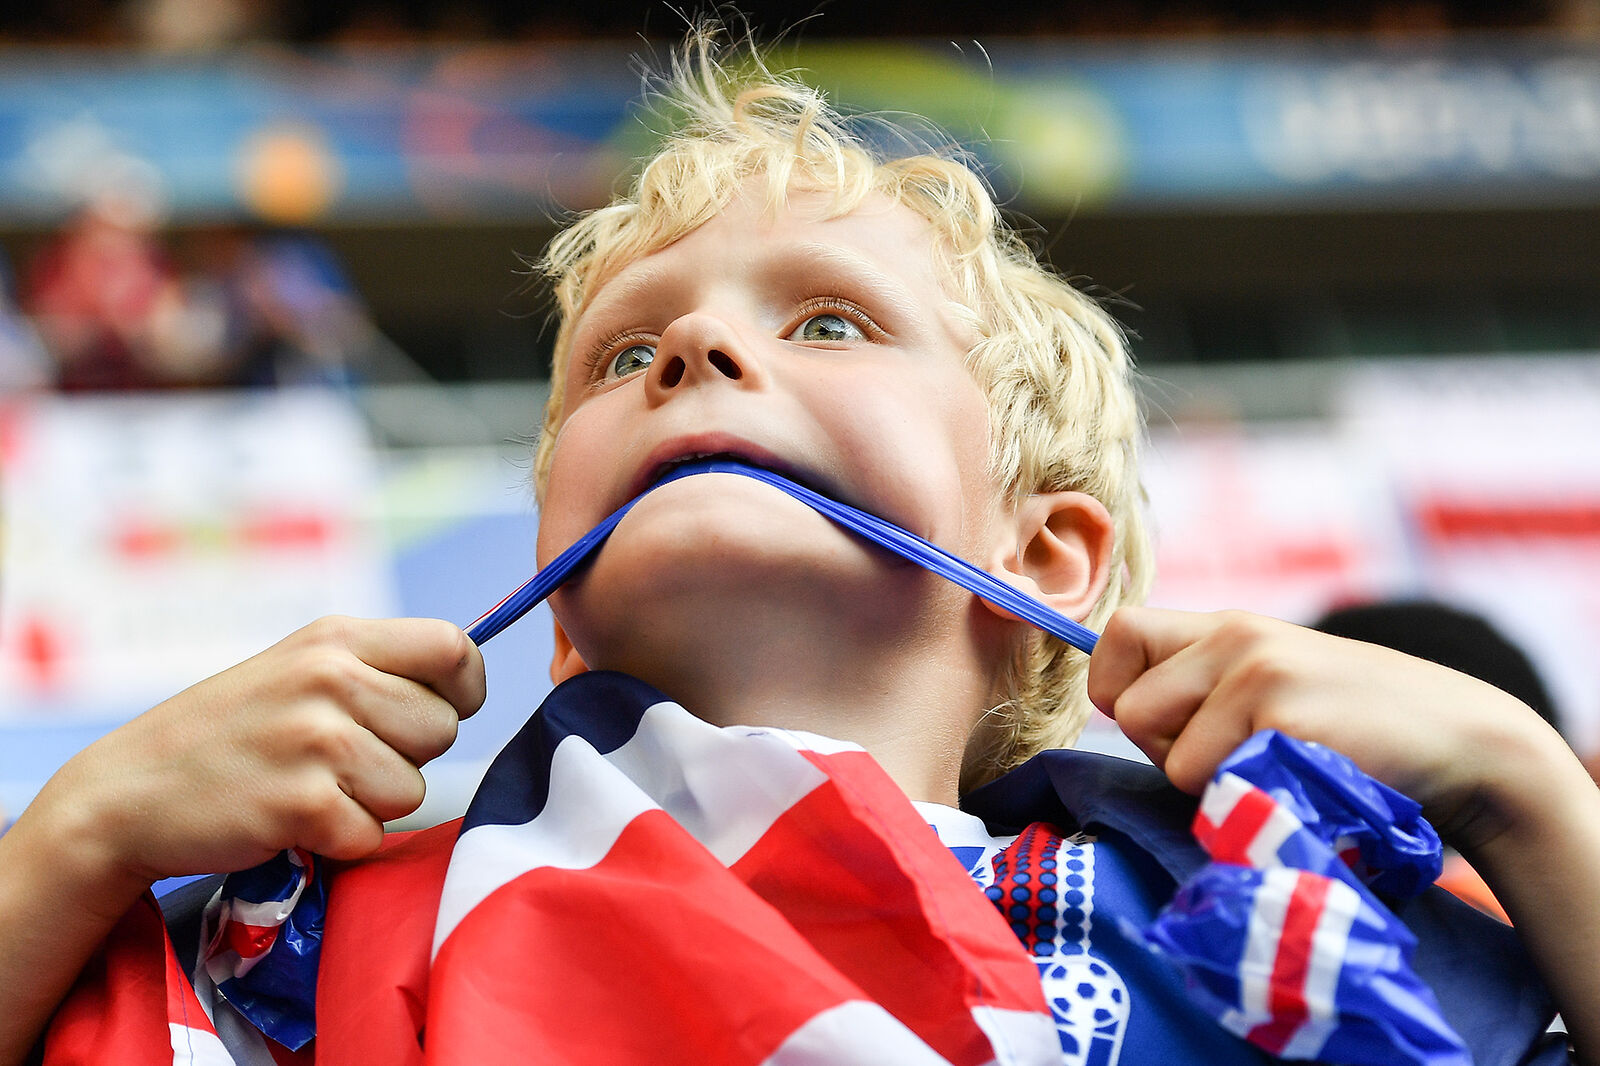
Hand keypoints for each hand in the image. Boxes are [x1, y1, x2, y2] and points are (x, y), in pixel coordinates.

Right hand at [33, 616, 484, 889]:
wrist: (129, 792)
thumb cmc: (232, 732)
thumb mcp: (300, 668)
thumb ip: (376, 668)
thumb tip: (467, 682)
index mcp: (336, 638)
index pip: (453, 647)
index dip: (463, 687)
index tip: (437, 710)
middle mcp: (330, 678)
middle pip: (442, 728)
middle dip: (408, 756)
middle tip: (342, 760)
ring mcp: (315, 740)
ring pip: (412, 789)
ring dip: (371, 803)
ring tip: (310, 786)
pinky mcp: (301, 804)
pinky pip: (371, 835)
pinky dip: (338, 840)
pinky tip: (291, 819)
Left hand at [1086, 606, 1568, 851]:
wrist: (1457, 740)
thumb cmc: (1350, 726)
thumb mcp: (1270, 681)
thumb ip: (1202, 685)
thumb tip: (1116, 713)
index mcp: (1224, 625)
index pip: (1117, 635)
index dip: (1116, 689)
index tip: (1160, 721)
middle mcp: (1236, 637)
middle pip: (1128, 710)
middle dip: (1165, 751)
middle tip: (1232, 758)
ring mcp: (1259, 673)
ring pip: (1167, 755)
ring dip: (1206, 783)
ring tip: (1270, 771)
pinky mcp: (1283, 719)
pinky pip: (1213, 782)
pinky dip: (1245, 800)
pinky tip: (1297, 782)